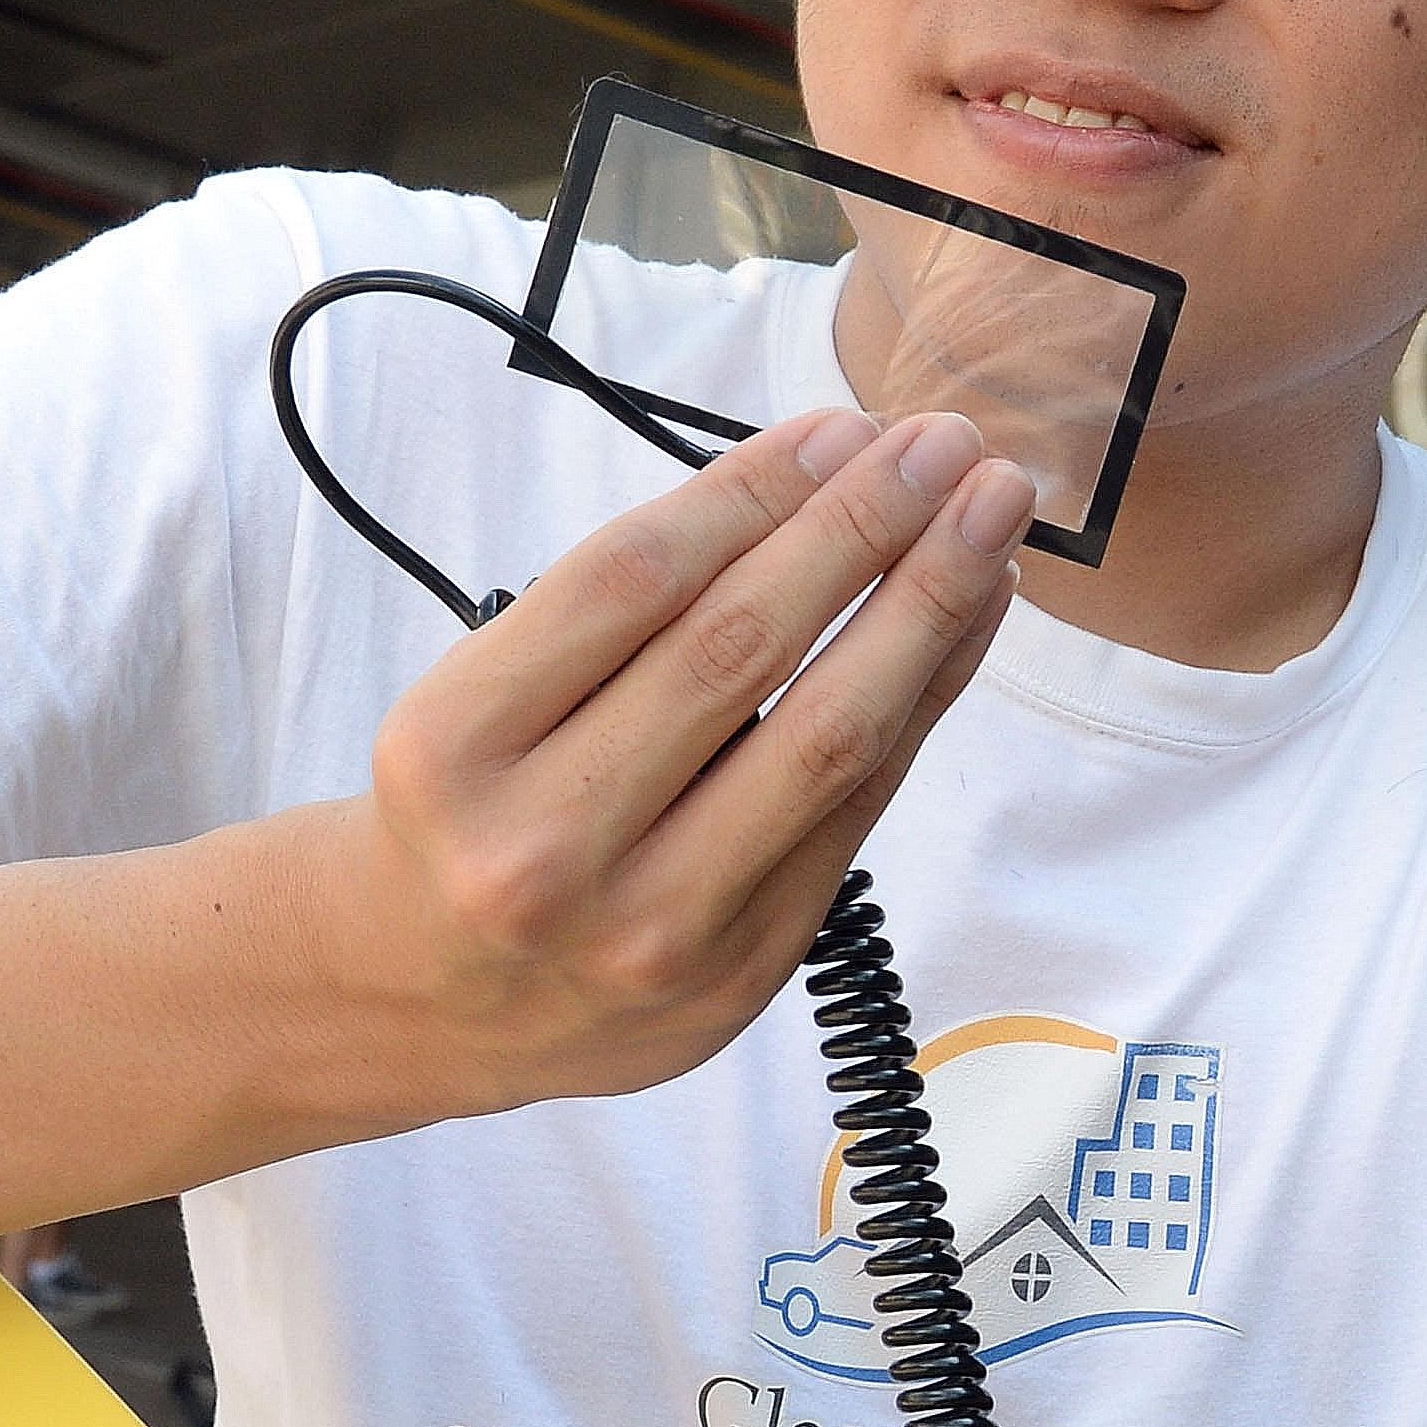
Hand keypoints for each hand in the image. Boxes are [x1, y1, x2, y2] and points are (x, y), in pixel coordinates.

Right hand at [307, 404, 1031, 1121]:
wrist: (434, 1001)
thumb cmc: (474, 810)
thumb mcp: (480, 697)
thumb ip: (622, 613)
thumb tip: (820, 479)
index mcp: (453, 747)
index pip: (635, 581)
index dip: (757, 489)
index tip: (844, 425)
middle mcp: (545, 845)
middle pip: (742, 649)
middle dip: (863, 527)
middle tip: (945, 443)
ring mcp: (651, 925)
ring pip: (827, 737)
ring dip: (928, 607)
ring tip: (992, 512)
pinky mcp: (738, 975)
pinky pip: (856, 811)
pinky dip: (924, 701)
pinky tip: (969, 619)